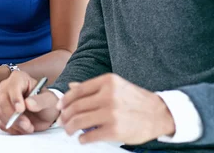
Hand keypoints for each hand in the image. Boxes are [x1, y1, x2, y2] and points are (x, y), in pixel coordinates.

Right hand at [0, 70, 59, 133]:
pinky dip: (10, 128)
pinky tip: (21, 129)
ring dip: (13, 124)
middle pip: (2, 99)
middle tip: (27, 125)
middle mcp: (7, 87)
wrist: (44, 114)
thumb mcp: (49, 100)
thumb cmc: (46, 102)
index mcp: (19, 78)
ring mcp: (1, 99)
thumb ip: (40, 100)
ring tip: (28, 128)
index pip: (13, 86)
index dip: (15, 98)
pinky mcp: (0, 112)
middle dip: (13, 115)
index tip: (20, 110)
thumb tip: (29, 103)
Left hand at [58, 73, 174, 144]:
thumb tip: (72, 87)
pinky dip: (83, 139)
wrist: (161, 114)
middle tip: (62, 121)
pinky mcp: (115, 130)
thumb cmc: (137, 100)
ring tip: (69, 130)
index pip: (78, 90)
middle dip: (65, 116)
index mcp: (107, 82)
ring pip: (79, 121)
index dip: (65, 100)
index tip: (60, 107)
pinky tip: (82, 139)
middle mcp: (108, 96)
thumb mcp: (116, 86)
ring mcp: (112, 113)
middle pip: (76, 106)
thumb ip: (94, 88)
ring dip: (70, 127)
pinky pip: (91, 135)